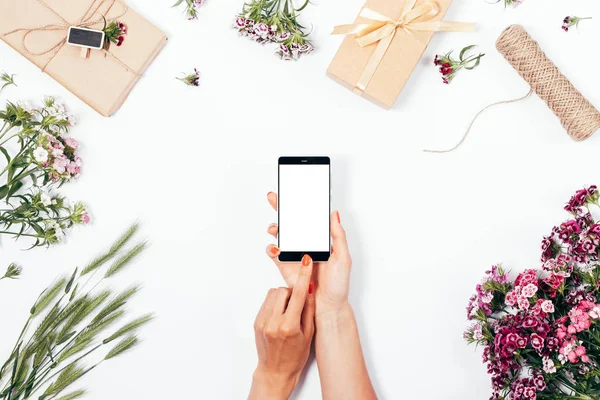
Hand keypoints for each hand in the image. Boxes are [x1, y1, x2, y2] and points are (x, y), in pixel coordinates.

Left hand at [249, 254, 315, 399]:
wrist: (275, 371)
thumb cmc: (295, 356)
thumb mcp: (309, 334)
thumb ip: (309, 309)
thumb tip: (310, 288)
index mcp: (289, 326)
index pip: (298, 294)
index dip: (304, 276)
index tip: (307, 262)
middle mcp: (273, 323)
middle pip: (283, 291)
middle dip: (292, 292)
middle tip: (298, 303)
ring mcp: (262, 322)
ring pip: (273, 294)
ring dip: (283, 297)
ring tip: (289, 311)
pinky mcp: (256, 322)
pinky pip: (267, 302)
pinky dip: (275, 303)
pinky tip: (281, 315)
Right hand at [265, 192, 351, 315]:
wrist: (327, 307)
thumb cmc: (338, 284)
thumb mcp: (343, 257)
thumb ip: (338, 236)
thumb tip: (334, 214)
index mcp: (319, 239)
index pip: (308, 218)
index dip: (301, 204)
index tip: (295, 191)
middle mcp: (305, 244)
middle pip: (290, 222)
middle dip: (281, 208)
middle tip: (274, 196)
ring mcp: (294, 254)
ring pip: (280, 236)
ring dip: (275, 228)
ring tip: (275, 228)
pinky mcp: (285, 266)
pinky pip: (274, 254)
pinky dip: (271, 248)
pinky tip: (275, 248)